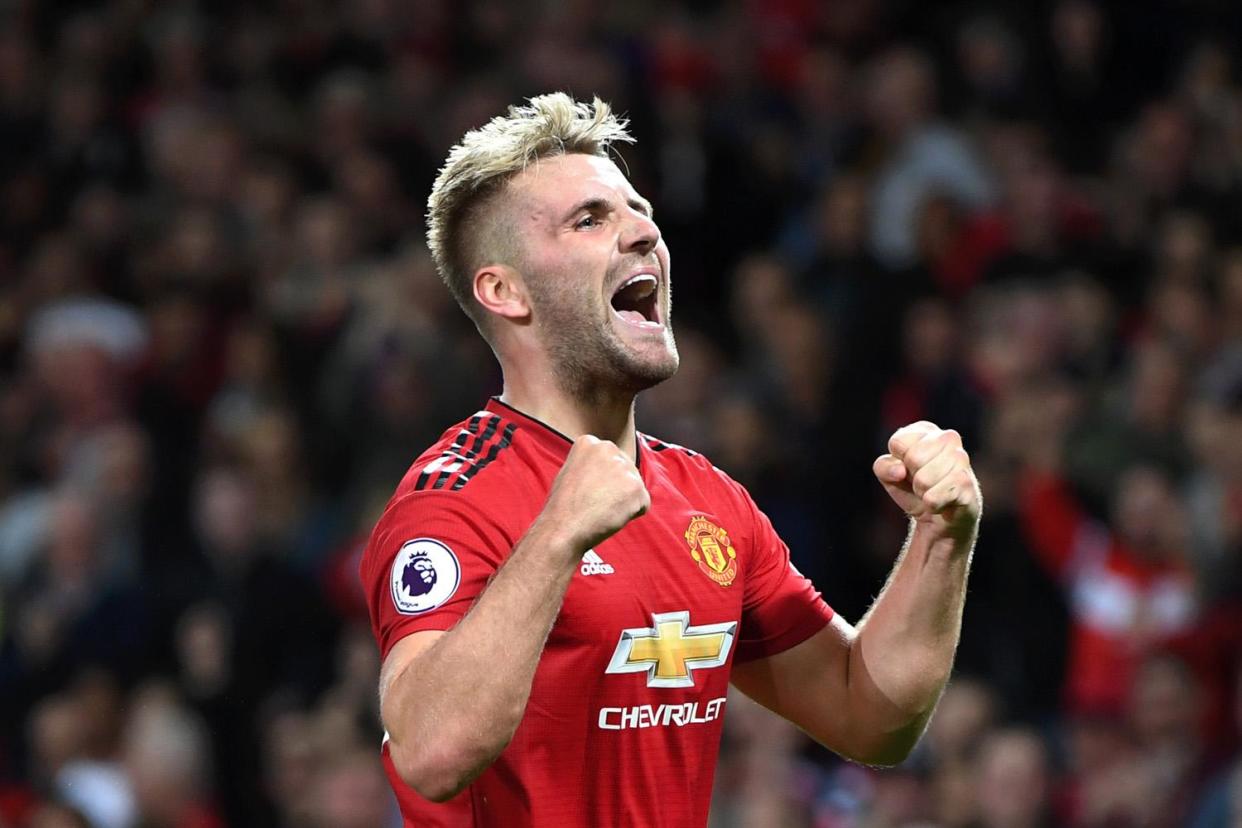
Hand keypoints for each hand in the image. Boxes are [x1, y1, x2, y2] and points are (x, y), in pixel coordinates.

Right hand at [540, 435, 649, 554]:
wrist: (562, 528)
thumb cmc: (563, 507)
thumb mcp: (570, 471)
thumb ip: (591, 465)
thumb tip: (609, 472)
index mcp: (590, 442)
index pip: (610, 460)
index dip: (600, 481)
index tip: (586, 490)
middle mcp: (608, 448)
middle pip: (625, 471)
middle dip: (616, 488)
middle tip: (594, 502)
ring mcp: (624, 467)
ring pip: (634, 487)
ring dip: (623, 501)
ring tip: (601, 509)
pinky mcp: (637, 487)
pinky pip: (643, 504)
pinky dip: (631, 514)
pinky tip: (611, 516)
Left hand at [873, 422, 980, 540]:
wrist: (939, 518)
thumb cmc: (912, 489)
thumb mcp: (889, 475)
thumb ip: (883, 466)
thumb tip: (900, 471)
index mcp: (926, 431)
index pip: (898, 442)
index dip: (898, 461)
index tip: (907, 468)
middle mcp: (948, 438)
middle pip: (913, 459)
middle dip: (912, 478)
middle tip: (921, 483)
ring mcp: (961, 459)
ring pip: (924, 480)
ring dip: (923, 493)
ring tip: (932, 491)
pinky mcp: (967, 483)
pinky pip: (934, 497)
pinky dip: (932, 505)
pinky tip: (942, 503)